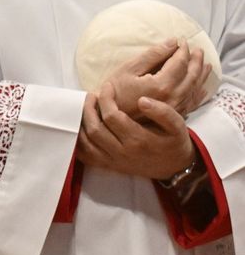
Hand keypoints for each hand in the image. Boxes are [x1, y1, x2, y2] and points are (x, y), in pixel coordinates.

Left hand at [77, 83, 194, 179]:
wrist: (174, 168)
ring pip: (86, 143)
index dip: (106, 99)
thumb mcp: (177, 125)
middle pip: (94, 129)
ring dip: (81, 123)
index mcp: (138, 139)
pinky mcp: (108, 166)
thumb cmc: (174, 143)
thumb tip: (142, 100)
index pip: (112, 116)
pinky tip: (80, 128)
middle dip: (89, 109)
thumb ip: (162, 111)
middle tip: (91, 95)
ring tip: (85, 107)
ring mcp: (113, 160)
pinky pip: (85, 156)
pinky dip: (78, 142)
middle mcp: (122, 151)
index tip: (107, 87)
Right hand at [104, 40, 210, 118]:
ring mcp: (174, 108)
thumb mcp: (128, 70)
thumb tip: (172, 42)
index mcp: (162, 84)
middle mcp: (173, 97)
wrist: (106, 121)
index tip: (181, 40)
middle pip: (191, 74)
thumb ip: (152, 55)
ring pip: (194, 88)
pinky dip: (198, 93)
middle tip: (197, 49)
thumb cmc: (113, 94)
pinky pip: (191, 103)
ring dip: (201, 74)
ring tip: (204, 64)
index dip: (182, 49)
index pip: (179, 62)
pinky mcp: (171, 116)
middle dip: (195, 59)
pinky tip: (201, 88)